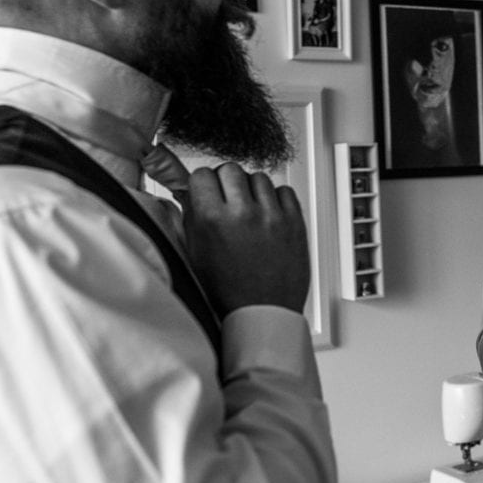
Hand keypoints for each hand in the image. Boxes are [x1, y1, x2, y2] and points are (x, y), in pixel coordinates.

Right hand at [182, 162, 309, 315]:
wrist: (262, 313)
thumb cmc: (228, 292)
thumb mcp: (195, 254)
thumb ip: (190, 218)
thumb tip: (187, 192)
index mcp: (212, 220)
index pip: (202, 174)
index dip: (203, 184)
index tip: (206, 192)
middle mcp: (242, 213)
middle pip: (230, 169)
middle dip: (226, 182)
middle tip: (227, 200)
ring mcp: (271, 216)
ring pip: (258, 177)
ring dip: (251, 190)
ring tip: (249, 211)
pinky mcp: (294, 222)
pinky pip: (283, 191)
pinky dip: (276, 199)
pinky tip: (268, 216)